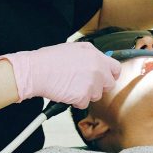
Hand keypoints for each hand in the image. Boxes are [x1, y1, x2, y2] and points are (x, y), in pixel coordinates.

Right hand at [0, 42, 120, 107]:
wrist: (37, 71)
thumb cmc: (50, 59)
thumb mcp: (75, 48)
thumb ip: (90, 54)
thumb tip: (98, 60)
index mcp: (96, 56)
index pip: (116, 68)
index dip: (111, 74)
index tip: (107, 78)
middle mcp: (97, 69)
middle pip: (109, 84)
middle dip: (99, 86)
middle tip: (85, 84)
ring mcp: (91, 84)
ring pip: (96, 95)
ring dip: (86, 94)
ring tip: (71, 86)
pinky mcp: (83, 96)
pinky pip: (84, 103)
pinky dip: (76, 101)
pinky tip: (66, 92)